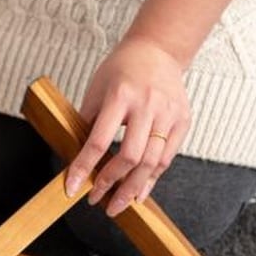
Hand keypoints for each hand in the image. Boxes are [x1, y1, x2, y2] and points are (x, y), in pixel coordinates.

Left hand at [63, 35, 191, 216]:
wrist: (157, 50)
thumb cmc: (121, 70)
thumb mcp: (96, 89)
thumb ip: (89, 123)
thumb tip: (77, 162)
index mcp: (120, 96)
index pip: (99, 141)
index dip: (84, 168)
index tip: (72, 188)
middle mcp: (147, 105)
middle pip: (130, 157)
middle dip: (111, 184)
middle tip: (96, 200)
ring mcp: (169, 114)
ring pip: (152, 163)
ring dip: (132, 189)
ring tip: (117, 205)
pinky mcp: (183, 121)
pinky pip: (167, 158)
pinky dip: (151, 179)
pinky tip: (138, 193)